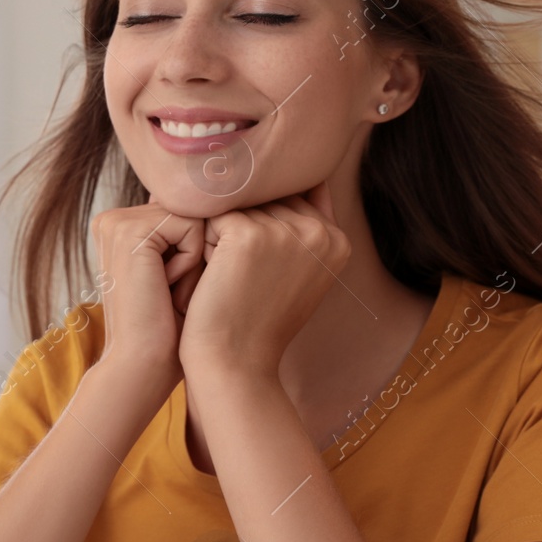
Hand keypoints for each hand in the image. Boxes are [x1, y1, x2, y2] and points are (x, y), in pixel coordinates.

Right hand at [89, 199, 204, 403]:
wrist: (143, 366)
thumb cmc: (170, 329)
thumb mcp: (183, 270)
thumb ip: (191, 230)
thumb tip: (232, 197)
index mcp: (122, 225)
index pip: (187, 211)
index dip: (199, 249)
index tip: (174, 289)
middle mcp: (114, 218)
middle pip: (192, 210)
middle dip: (199, 251)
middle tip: (172, 293)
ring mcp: (117, 222)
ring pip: (196, 217)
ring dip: (198, 257)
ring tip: (170, 291)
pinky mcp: (129, 231)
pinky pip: (192, 227)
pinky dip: (192, 261)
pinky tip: (166, 288)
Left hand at [177, 181, 349, 382]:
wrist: (235, 365)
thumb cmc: (256, 322)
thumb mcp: (294, 273)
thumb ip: (299, 227)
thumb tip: (284, 176)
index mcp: (337, 238)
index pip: (291, 198)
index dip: (263, 228)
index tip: (256, 269)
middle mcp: (319, 231)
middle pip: (264, 198)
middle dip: (243, 230)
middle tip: (240, 279)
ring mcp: (286, 231)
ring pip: (238, 205)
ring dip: (222, 237)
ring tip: (230, 281)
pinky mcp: (249, 235)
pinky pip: (213, 217)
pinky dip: (205, 244)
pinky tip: (215, 279)